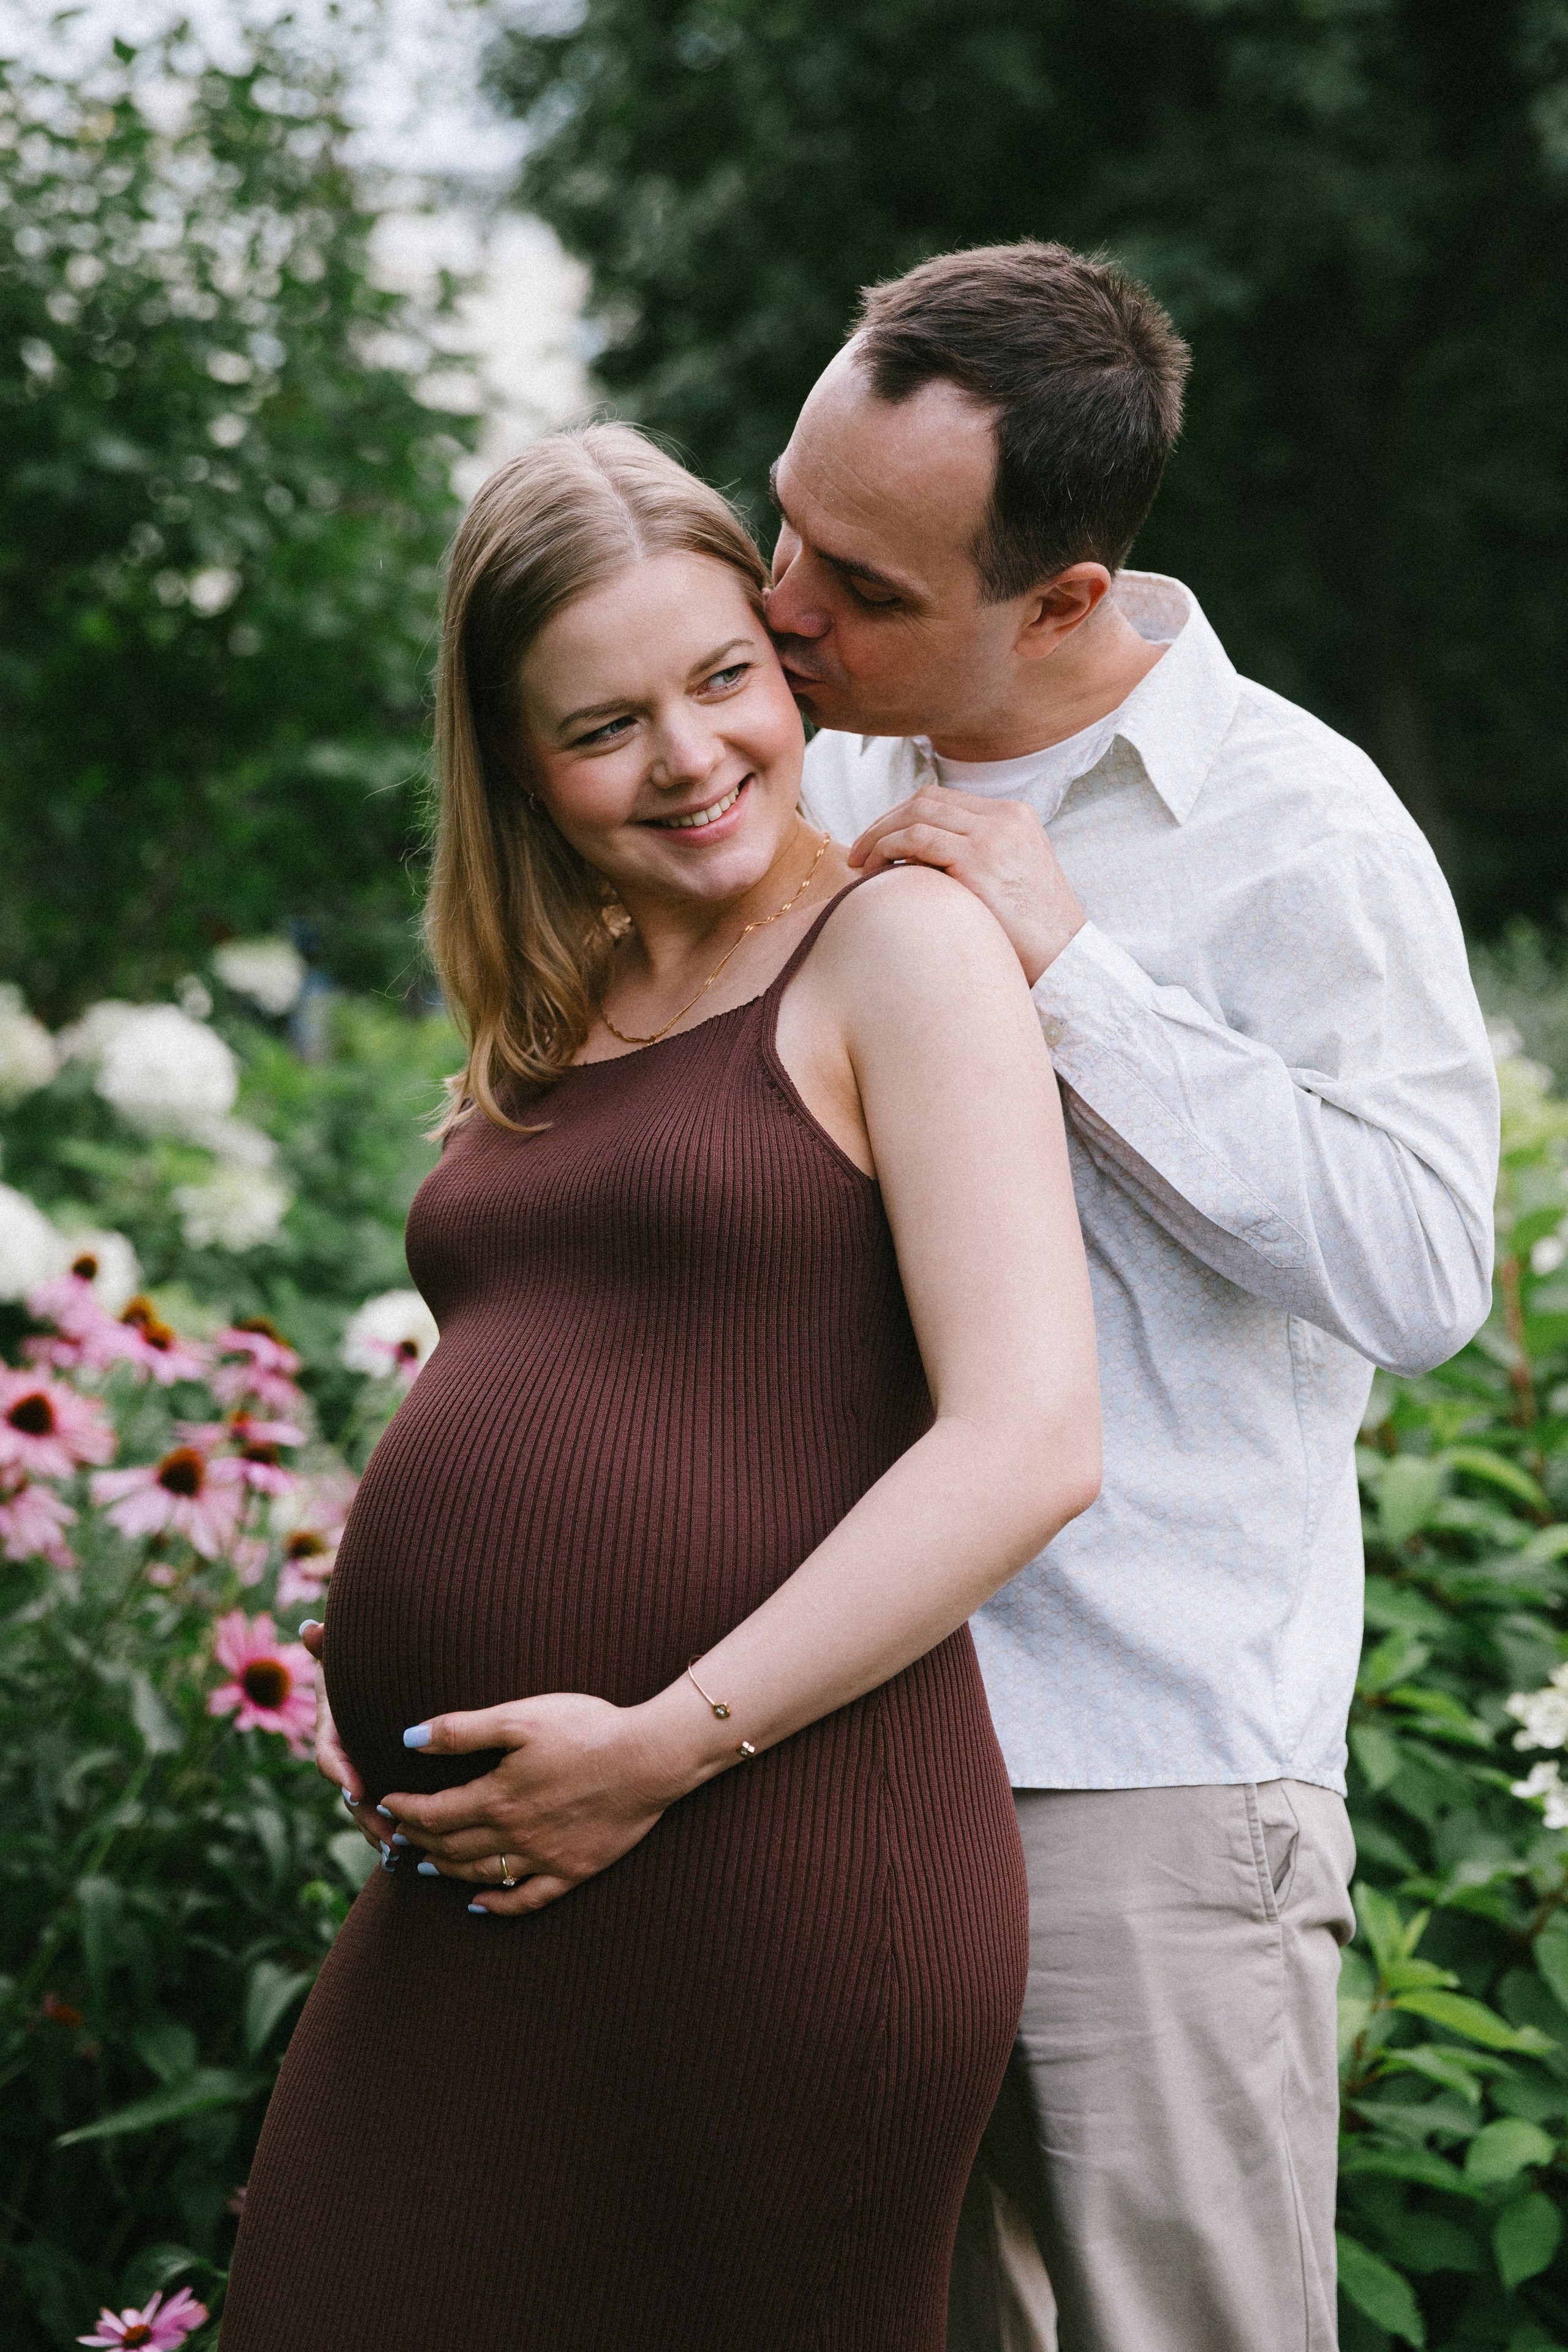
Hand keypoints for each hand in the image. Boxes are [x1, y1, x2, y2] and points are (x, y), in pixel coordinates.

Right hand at [300, 1619, 395, 1861]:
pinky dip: (397, 1829)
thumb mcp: (351, 1654)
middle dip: (367, 1816)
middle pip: (351, 1792)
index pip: (329, 1754)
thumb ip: (332, 1645)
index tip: (354, 1787)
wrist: (393, 1676)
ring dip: (382, 1831)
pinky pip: (386, 1810)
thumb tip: (311, 1629)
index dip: (339, 1770)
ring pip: (368, 1809)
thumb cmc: (370, 1662)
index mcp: (335, 1726)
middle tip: (389, 1835)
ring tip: (402, 1852)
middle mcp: (347, 1754)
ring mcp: (365, 1771)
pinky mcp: (386, 1780)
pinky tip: (415, 1853)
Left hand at [379, 1692, 685, 1915]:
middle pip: (452, 1846)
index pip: (434, 1812)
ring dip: (447, 1871)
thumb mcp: (521, 1717)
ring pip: (482, 1874)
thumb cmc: (588, 1728)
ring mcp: (544, 1858)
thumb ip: (463, 1730)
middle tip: (399, 1835)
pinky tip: (480, 1904)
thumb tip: (410, 1738)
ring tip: (426, 1865)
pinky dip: (498, 1905)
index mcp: (497, 1796)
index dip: (405, 1809)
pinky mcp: (573, 1870)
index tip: (387, 1802)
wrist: (651, 1758)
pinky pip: (527, 1898)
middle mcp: (514, 1835)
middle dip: (420, 1839)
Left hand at [847, 789, 1084, 985]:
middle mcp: (1005, 817)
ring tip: (860, 865)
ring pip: (915, 813)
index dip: (904, 816)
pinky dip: (886, 850)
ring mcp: (993, 833)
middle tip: (859, 851)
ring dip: (879, 836)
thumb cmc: (1032, 936)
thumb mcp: (1011, 880)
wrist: (1066, 961)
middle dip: (884, 821)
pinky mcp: (978, 857)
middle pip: (926, 799)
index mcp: (1015, 816)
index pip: (945, 800)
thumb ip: (977, 858)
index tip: (880, 842)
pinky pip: (915, 839)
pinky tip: (873, 875)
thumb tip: (921, 861)